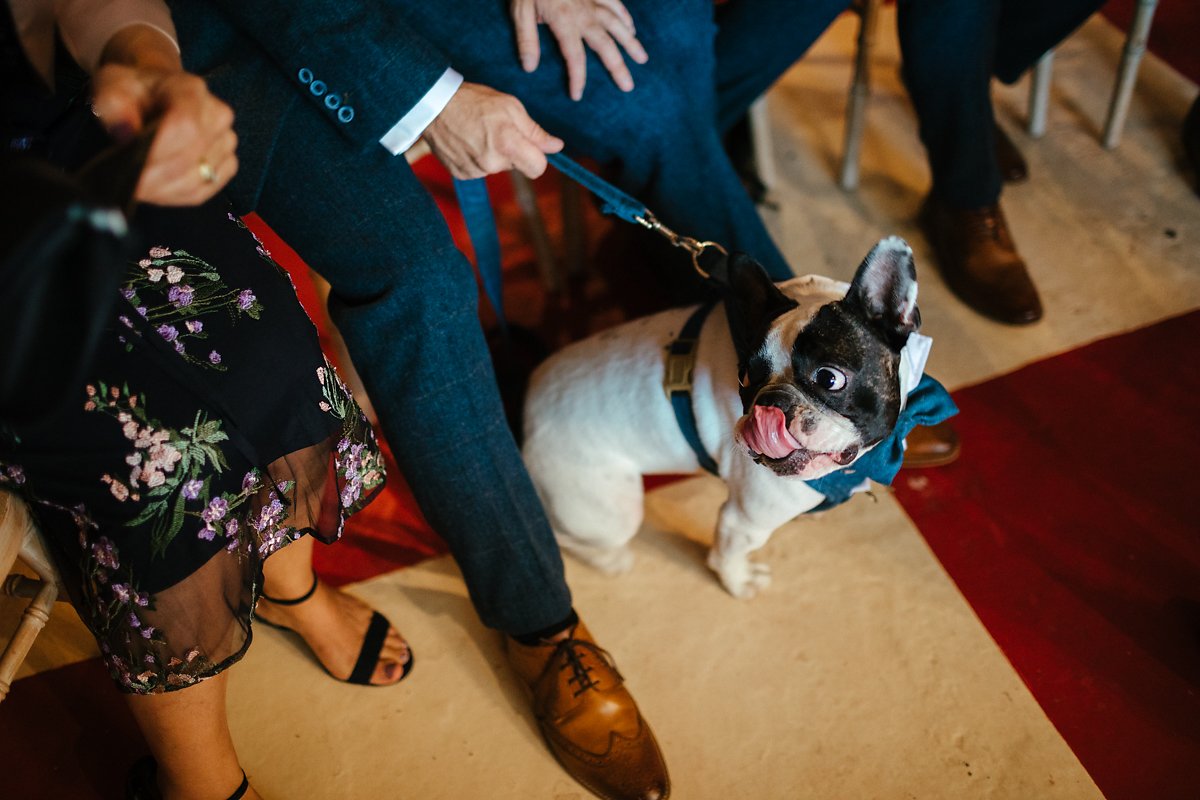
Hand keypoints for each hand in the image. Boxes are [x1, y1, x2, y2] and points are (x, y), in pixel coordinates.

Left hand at [90, 27, 236, 205]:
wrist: (153, 94)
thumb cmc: (133, 92)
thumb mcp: (112, 86)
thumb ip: (114, 106)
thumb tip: (125, 134)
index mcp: (191, 91)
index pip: (185, 127)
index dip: (157, 152)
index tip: (130, 163)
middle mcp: (218, 116)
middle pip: (188, 159)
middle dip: (153, 176)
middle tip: (124, 180)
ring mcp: (226, 142)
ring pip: (195, 180)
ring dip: (161, 189)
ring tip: (137, 184)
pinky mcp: (227, 165)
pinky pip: (202, 191)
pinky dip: (175, 195)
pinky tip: (156, 188)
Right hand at [423, 82, 563, 179]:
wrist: (433, 106)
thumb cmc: (474, 101)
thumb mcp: (511, 107)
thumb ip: (535, 131)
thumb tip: (557, 147)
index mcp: (508, 145)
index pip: (538, 168)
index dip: (538, 157)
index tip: (532, 146)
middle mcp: (492, 164)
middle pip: (517, 167)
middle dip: (514, 151)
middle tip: (497, 129)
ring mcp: (475, 171)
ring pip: (498, 168)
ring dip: (494, 153)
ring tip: (479, 132)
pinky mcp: (462, 174)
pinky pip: (481, 170)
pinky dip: (478, 157)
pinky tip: (468, 141)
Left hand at [511, 0, 648, 100]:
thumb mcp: (520, 10)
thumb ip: (527, 39)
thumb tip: (530, 68)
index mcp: (564, 21)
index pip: (574, 57)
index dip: (578, 78)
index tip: (577, 95)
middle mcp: (584, 12)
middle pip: (605, 44)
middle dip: (618, 66)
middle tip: (629, 86)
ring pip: (617, 23)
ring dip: (630, 42)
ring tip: (642, 59)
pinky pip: (614, 2)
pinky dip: (625, 16)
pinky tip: (631, 27)